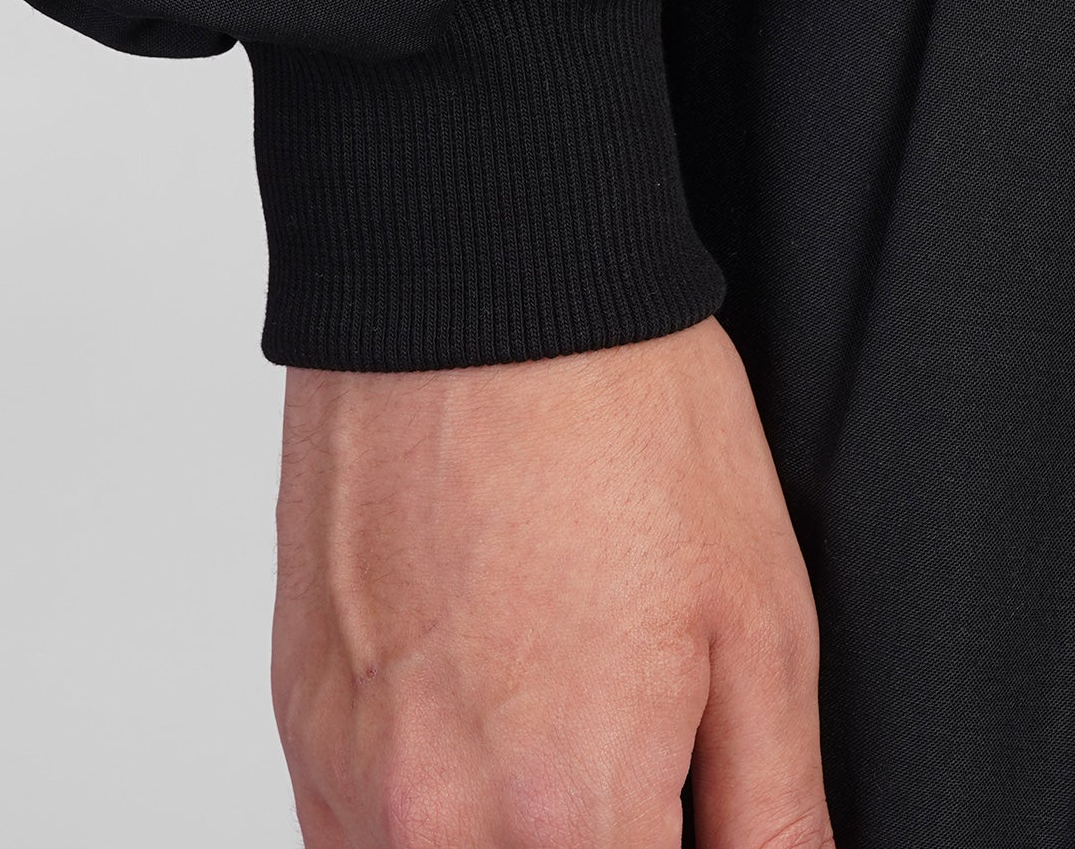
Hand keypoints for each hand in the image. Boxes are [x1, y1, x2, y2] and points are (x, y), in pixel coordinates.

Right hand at [272, 316, 832, 847]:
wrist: (473, 282)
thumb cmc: (614, 414)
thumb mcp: (760, 618)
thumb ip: (773, 817)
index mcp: (570, 809)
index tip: (691, 811)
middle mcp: (440, 822)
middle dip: (605, 840)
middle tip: (646, 765)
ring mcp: (353, 774)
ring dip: (519, 837)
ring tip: (568, 722)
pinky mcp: (301, 722)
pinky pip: (357, 846)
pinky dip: (431, 825)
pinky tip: (487, 735)